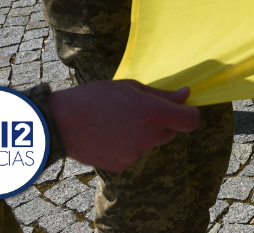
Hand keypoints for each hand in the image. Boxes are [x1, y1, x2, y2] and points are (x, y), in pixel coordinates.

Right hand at [47, 81, 199, 172]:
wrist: (61, 123)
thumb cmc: (96, 97)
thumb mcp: (131, 87)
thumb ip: (162, 94)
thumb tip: (186, 96)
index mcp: (154, 113)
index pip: (192, 121)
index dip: (190, 114)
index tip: (182, 108)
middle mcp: (149, 136)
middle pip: (171, 132)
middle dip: (163, 122)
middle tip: (139, 110)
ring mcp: (136, 153)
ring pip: (153, 142)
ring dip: (145, 134)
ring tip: (119, 121)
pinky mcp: (123, 165)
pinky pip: (136, 153)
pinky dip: (130, 145)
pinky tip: (111, 134)